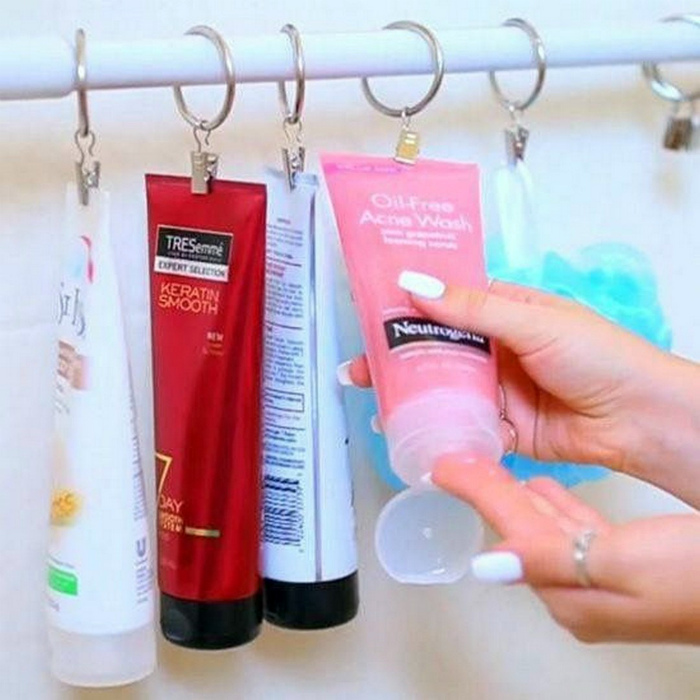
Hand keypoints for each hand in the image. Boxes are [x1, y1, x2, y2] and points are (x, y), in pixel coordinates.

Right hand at [342, 276, 699, 507]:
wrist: (639, 419)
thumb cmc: (598, 356)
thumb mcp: (532, 322)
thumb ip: (472, 309)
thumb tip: (414, 284)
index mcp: (503, 312)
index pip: (445, 303)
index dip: (407, 308)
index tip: (368, 315)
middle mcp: (495, 349)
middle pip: (435, 350)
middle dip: (396, 359)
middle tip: (358, 368)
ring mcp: (496, 390)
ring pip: (442, 389)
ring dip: (410, 394)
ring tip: (372, 399)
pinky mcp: (501, 427)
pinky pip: (461, 425)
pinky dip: (437, 428)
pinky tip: (407, 430)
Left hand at [432, 455, 699, 644]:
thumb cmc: (697, 575)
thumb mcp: (624, 565)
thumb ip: (549, 559)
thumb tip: (488, 567)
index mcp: (573, 595)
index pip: (512, 534)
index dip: (478, 494)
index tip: (446, 466)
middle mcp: (580, 596)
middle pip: (523, 534)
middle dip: (493, 496)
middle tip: (465, 459)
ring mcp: (605, 585)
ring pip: (549, 532)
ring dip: (522, 502)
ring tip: (497, 471)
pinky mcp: (628, 571)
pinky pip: (578, 534)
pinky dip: (559, 509)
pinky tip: (547, 490)